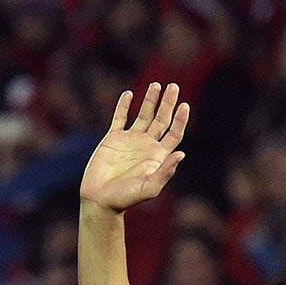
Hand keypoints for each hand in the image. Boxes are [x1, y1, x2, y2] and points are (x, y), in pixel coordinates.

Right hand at [79, 84, 189, 212]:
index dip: (180, 120)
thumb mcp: (149, 187)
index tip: (184, 105)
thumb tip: (182, 154)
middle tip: (174, 86)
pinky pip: (120, 118)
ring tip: (156, 84)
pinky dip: (124, 106)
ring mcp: (130, 140)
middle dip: (168, 103)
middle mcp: (146, 145)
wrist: (100, 200)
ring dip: (150, 100)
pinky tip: (130, 94)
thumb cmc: (126, 198)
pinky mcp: (113, 139)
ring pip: (144, 115)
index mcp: (157, 156)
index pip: (173, 133)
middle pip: (161, 119)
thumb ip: (165, 171)